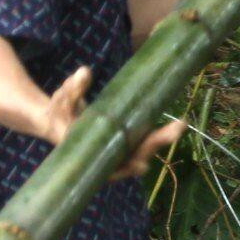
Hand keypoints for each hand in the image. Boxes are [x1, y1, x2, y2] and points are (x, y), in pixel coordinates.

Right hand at [38, 65, 184, 180]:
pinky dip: (159, 135)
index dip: (128, 167)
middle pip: (136, 156)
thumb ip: (72, 90)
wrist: (58, 121)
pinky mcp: (126, 141)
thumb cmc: (60, 114)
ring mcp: (120, 150)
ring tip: (180, 125)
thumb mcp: (62, 102)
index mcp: (93, 156)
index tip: (142, 165)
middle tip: (177, 128)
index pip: (114, 167)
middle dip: (156, 144)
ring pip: (144, 149)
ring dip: (163, 139)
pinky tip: (176, 125)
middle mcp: (110, 157)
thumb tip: (84, 73)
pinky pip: (145, 140)